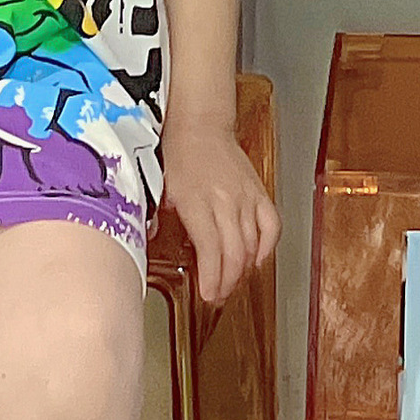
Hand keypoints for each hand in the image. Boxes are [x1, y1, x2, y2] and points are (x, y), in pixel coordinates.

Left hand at [162, 119, 280, 304]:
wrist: (201, 124)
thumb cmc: (178, 154)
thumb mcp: (158, 187)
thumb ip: (154, 216)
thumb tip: (147, 241)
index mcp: (197, 201)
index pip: (210, 250)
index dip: (212, 278)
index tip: (208, 294)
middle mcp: (225, 200)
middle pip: (234, 253)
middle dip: (228, 281)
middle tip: (219, 295)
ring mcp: (245, 196)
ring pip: (252, 243)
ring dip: (244, 269)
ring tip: (233, 282)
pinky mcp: (258, 191)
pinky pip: (272, 224)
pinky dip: (267, 245)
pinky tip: (258, 257)